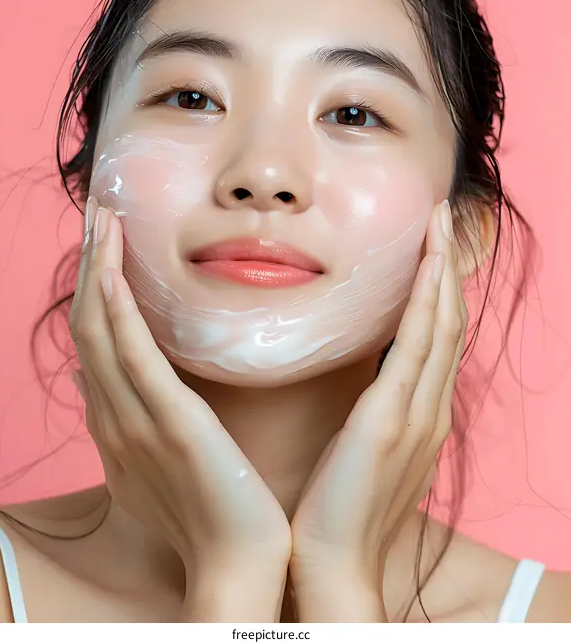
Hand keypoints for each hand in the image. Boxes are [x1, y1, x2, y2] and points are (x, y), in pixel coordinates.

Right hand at [69, 198, 290, 620]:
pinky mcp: (167, 422)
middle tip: (97, 211)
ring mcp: (135, 418)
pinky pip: (131, 357)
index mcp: (116, 421)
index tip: (102, 242)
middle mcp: (113, 415)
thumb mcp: (165, 455)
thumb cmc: (214, 507)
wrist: (237, 562)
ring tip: (101, 218)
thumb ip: (144, 412)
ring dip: (96, 268)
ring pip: (99, 329)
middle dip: (88, 262)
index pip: (93, 338)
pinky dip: (114, 310)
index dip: (91, 285)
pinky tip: (110, 270)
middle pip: (87, 323)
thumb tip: (115, 375)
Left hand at [290, 200, 467, 621]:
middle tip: (442, 218)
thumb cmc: (341, 508)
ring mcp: (416, 412)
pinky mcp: (391, 419)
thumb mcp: (364, 451)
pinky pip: (416, 347)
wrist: (333, 563)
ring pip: (440, 326)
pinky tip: (429, 266)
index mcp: (420, 414)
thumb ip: (372, 413)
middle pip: (448, 322)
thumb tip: (362, 382)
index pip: (436, 339)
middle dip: (447, 266)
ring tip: (439, 223)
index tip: (432, 247)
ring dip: (442, 270)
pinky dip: (427, 302)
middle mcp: (429, 408)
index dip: (439, 289)